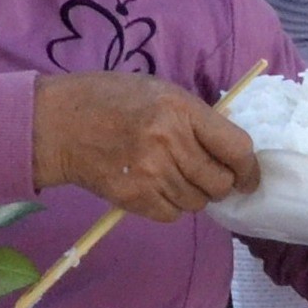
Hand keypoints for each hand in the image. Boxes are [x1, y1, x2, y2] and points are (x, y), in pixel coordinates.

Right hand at [29, 71, 255, 219]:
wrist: (58, 124)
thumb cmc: (110, 100)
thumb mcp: (160, 91)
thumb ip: (195, 118)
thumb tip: (229, 149)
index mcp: (181, 109)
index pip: (237, 148)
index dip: (249, 169)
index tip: (248, 178)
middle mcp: (170, 141)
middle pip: (219, 182)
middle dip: (219, 184)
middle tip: (204, 176)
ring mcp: (151, 172)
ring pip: (196, 203)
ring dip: (191, 195)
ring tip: (171, 176)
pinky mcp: (133, 197)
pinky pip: (171, 215)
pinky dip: (169, 207)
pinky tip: (154, 188)